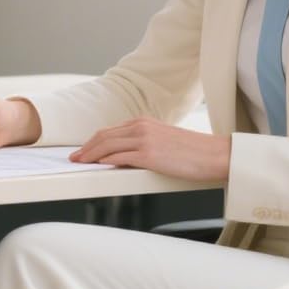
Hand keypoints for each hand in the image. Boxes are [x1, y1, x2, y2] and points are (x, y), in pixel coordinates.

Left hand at [69, 117, 230, 180]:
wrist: (213, 155)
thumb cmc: (195, 152)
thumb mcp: (166, 142)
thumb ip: (147, 143)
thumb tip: (129, 156)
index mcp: (145, 122)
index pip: (112, 130)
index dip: (94, 140)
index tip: (84, 149)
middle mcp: (142, 127)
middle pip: (104, 136)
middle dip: (86, 147)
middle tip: (74, 157)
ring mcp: (144, 139)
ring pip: (107, 145)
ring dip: (89, 154)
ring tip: (79, 162)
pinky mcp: (148, 154)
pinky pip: (118, 157)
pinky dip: (103, 160)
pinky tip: (95, 165)